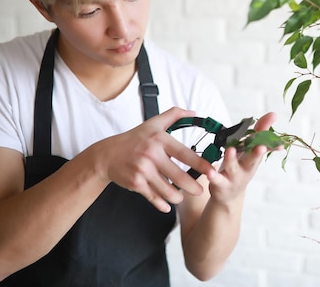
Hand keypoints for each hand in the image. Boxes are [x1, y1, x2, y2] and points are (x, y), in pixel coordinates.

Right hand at [96, 107, 215, 212]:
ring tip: (182, 197)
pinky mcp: (136, 183)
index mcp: (159, 139)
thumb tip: (192, 112)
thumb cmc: (134, 139)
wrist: (107, 155)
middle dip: (192, 186)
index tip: (212, 171)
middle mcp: (152, 155)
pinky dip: (161, 204)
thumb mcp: (153, 123)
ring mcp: (143, 170)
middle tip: (200, 191)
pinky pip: (153, 197)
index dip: (200, 164)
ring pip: (167, 190)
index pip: (185, 153)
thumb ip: (174, 115)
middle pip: (178, 176)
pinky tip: (167, 206)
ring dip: (178, 197)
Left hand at [206, 112, 277, 203]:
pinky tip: (210, 172)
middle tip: (260, 146)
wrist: (229, 195)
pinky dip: (213, 176)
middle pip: (252, 160)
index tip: (280, 143)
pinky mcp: (221, 184)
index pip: (263, 148)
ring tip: (230, 150)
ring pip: (233, 167)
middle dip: (257, 153)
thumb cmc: (240, 168)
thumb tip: (272, 115)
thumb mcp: (250, 150)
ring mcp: (234, 177)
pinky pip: (216, 179)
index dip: (271, 144)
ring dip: (232, 159)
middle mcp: (247, 168)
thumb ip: (259, 132)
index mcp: (254, 158)